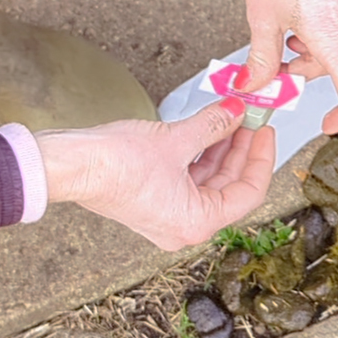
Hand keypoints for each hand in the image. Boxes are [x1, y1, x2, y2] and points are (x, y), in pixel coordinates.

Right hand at [36, 99, 275, 250]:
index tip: (265, 130)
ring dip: (220, 149)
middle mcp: (185, 226)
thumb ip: (212, 125)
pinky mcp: (153, 201)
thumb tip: (236, 110)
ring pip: (208, 181)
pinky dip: (199, 156)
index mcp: (197, 222)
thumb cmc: (117, 162)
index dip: (261, 158)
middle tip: (249, 117)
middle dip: (240, 149)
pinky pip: (188, 180)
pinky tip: (206, 130)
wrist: (72, 165)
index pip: (248, 193)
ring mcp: (167, 216)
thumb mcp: (175, 139)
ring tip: (230, 116)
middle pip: (228, 187)